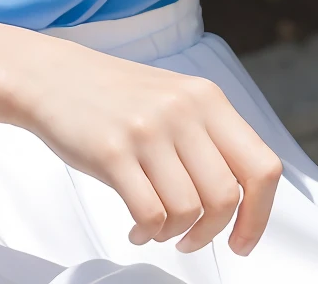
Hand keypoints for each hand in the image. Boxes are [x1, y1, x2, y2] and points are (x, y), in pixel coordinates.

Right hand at [10, 34, 283, 253]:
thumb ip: (211, 137)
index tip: (242, 240)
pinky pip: (151, 214)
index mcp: (207, 98)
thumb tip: (245, 199)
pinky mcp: (113, 151)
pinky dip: (148, 232)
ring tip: (158, 228)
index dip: (259, 215)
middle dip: (211, 233)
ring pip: (189, 210)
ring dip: (175, 234)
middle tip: (192, 239)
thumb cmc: (117, 97)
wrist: (54, 77)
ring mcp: (148, 130)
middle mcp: (183, 110)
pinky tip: (138, 226)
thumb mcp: (176, 99)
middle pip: (226, 198)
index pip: (263, 167)